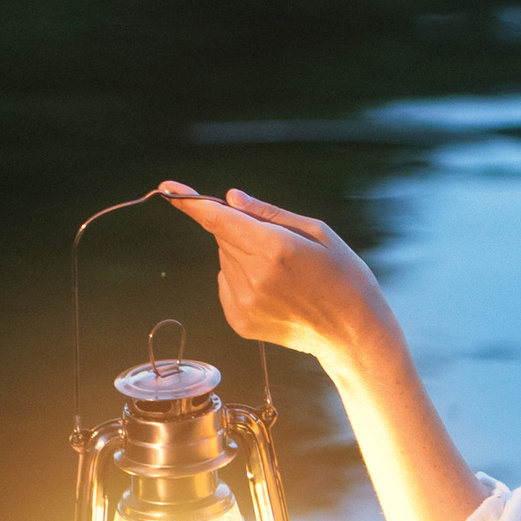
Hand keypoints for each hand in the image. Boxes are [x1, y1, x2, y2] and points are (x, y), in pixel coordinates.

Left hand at [156, 183, 481, 520]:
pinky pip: (227, 285)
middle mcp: (253, 276)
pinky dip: (242, 280)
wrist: (353, 332)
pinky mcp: (239, 321)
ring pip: (225, 261)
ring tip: (284, 274)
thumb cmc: (342, 274)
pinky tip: (275, 291)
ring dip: (244, 257)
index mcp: (274, 248)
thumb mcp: (317, 231)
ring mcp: (243, 302)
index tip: (167, 188)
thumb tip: (230, 198)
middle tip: (279, 243)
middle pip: (224, 236)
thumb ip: (268, 213)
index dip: (191, 203)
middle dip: (240, 230)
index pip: (219, 220)